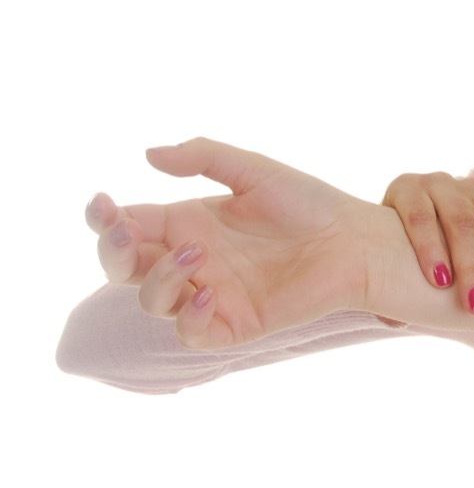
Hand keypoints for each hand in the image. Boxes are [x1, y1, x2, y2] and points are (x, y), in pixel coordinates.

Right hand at [88, 138, 394, 348]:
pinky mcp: (234, 324)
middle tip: (125, 230)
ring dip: (159, 278)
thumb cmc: (309, 202)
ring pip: (151, 301)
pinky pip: (190, 334)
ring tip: (197, 252)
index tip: (103, 203)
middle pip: (125, 268)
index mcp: (188, 224)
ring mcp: (210, 294)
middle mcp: (192, 261)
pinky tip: (206, 293)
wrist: (355, 240)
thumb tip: (149, 154)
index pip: (128, 226)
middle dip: (113, 252)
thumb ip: (203, 157)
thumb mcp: (253, 170)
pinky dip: (187, 318)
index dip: (105, 219)